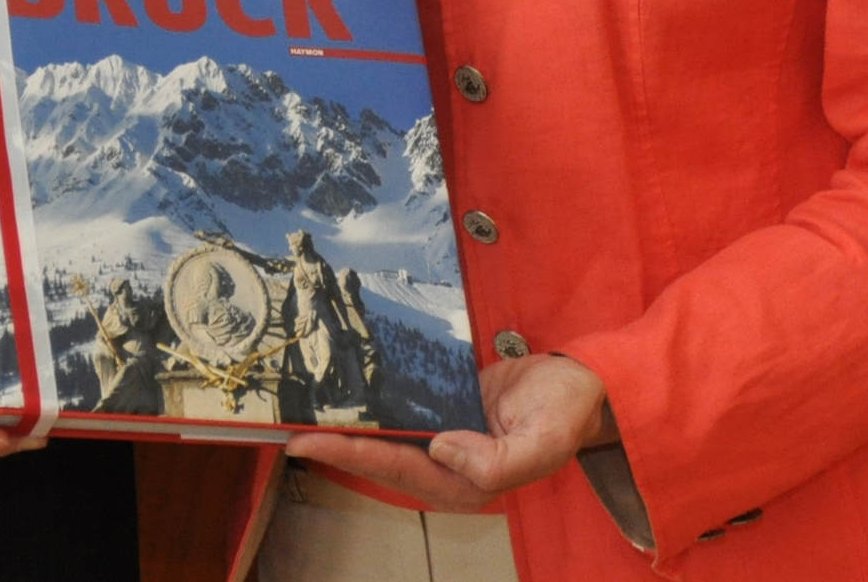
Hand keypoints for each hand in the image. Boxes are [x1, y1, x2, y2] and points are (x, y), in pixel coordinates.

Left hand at [282, 354, 609, 511]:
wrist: (581, 385)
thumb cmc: (566, 415)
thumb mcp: (544, 441)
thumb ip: (498, 460)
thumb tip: (442, 449)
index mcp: (468, 481)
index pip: (397, 467)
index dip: (350, 453)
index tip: (308, 442)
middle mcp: (448, 465)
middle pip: (380, 456)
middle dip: (333, 444)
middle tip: (286, 429)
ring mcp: (444, 438)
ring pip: (385, 435)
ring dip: (346, 426)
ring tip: (301, 413)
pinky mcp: (443, 409)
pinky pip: (400, 409)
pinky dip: (371, 403)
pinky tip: (343, 391)